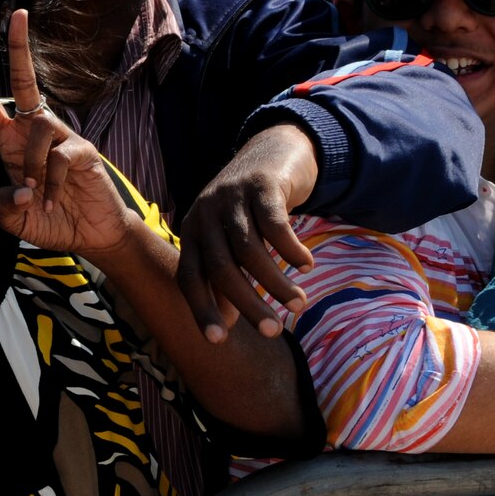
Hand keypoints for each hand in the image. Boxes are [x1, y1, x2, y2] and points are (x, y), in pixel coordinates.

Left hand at [0, 10, 138, 255]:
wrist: (88, 235)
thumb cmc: (48, 219)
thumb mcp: (13, 218)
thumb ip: (4, 205)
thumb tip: (19, 190)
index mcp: (11, 139)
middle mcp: (34, 130)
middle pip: (25, 81)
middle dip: (20, 47)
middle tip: (18, 14)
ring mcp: (61, 137)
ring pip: (39, 128)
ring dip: (32, 165)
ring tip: (37, 196)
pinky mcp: (82, 151)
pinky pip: (60, 156)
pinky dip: (51, 184)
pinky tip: (53, 201)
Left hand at [174, 122, 319, 342]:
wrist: (271, 154)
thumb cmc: (249, 212)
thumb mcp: (230, 240)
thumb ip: (226, 276)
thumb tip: (227, 324)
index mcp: (192, 233)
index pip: (188, 276)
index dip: (201, 309)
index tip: (219, 341)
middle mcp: (205, 214)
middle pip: (221, 267)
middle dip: (248, 304)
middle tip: (275, 332)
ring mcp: (231, 197)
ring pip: (249, 250)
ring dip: (276, 283)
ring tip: (298, 303)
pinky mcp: (260, 184)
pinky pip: (275, 224)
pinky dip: (291, 250)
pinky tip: (306, 265)